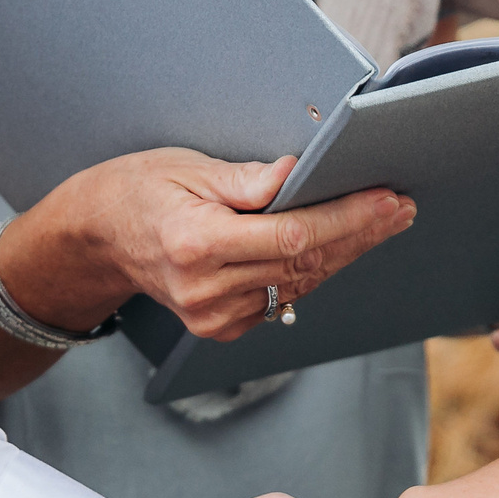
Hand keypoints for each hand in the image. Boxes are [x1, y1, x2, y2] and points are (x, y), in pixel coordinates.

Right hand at [1, 150, 416, 340]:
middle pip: (305, 265)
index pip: (292, 237)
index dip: (347, 219)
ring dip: (347, 254)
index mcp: (196, 245)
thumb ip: (245, 179)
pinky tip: (344, 247)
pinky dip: (315, 272)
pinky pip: (282, 300)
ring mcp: (213, 317)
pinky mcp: (220, 329)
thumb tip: (298, 174)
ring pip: (300, 286)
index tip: (386, 198)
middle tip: (401, 208)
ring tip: (384, 222)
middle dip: (360, 234)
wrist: (98, 241)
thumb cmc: (138, 191)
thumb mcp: (185, 167)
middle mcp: (206, 290)